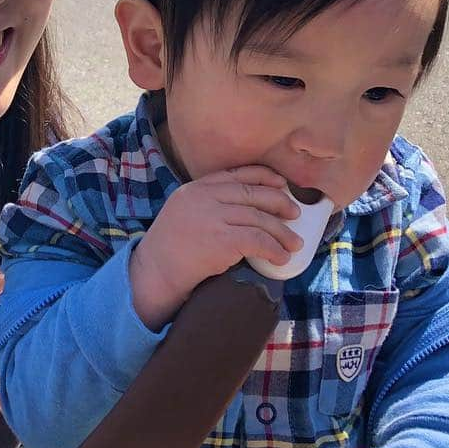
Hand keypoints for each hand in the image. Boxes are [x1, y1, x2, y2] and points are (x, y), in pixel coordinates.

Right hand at [129, 166, 301, 329]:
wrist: (153, 274)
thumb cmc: (169, 249)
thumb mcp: (182, 212)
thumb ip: (208, 203)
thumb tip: (247, 209)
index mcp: (195, 188)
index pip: (237, 174)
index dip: (264, 176)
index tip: (281, 184)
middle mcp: (204, 197)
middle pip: (253, 194)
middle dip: (279, 203)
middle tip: (295, 213)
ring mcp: (213, 217)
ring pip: (260, 219)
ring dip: (282, 233)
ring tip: (294, 244)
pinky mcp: (222, 241)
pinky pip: (258, 241)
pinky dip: (274, 249)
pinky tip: (281, 258)